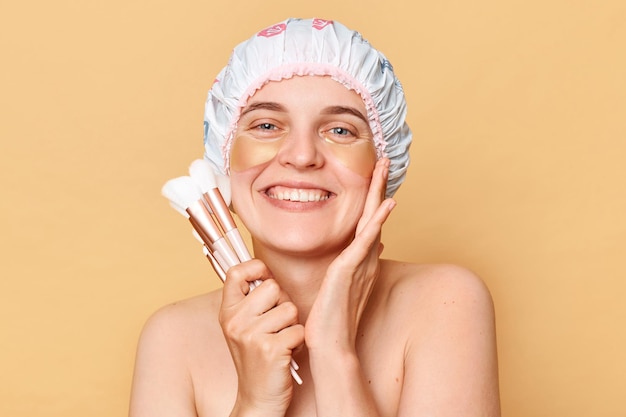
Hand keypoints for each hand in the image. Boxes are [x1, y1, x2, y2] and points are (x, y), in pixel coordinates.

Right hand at [219, 259, 303, 414]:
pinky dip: (299, 342)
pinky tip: (287, 353)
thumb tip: (264, 268)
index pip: (236, 271)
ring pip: (290, 309)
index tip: (265, 280)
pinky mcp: (271, 349)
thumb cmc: (257, 358)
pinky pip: (298, 330)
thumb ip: (250, 298)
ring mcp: (251, 335)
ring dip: (292, 325)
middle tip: (275, 325)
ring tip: (280, 341)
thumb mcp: (243, 325)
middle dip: (282, 304)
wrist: (258, 399)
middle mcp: (235, 321)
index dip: (256, 269)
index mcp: (227, 312)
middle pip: (273, 287)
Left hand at [305, 158, 395, 354]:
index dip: (373, 196)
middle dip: (379, 186)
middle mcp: (365, 257)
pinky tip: (386, 203)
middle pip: (373, 214)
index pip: (368, 220)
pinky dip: (378, 220)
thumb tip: (372, 242)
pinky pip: (366, 240)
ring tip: (384, 168)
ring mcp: (360, 262)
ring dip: (379, 192)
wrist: (330, 343)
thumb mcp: (344, 283)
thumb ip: (357, 262)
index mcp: (361, 259)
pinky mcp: (351, 268)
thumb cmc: (333, 317)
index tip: (375, 174)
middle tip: (384, 160)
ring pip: (372, 220)